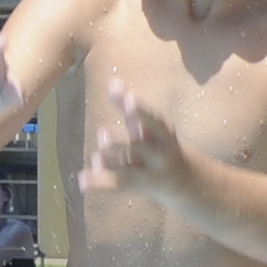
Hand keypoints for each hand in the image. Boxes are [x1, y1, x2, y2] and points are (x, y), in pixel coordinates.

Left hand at [82, 73, 193, 201]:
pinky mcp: (137, 185)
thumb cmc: (160, 145)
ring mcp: (148, 172)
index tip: (129, 98)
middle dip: (124, 142)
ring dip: (112, 163)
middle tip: (103, 134)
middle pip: (144, 147)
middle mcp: (158, 153)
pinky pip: (118, 184)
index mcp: (162, 135)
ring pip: (130, 169)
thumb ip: (129, 106)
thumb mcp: (149, 127)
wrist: (185, 181)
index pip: (154, 121)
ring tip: (95, 155)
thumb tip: (113, 81)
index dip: (142, 111)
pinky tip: (81, 181)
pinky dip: (99, 183)